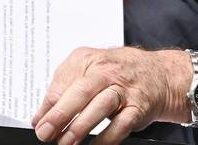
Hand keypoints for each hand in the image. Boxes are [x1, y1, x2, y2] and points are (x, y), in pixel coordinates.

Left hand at [31, 46, 191, 144]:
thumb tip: (41, 117)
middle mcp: (106, 72)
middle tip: (45, 132)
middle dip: (61, 113)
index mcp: (87, 60)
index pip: (62, 83)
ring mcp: (124, 89)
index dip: (48, 106)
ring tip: (66, 142)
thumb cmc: (119, 73)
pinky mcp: (138, 107)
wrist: (159, 74)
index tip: (39, 124)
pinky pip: (122, 124)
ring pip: (101, 105)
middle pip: (81, 90)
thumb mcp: (88, 72)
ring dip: (81, 126)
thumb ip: (63, 91)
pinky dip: (107, 138)